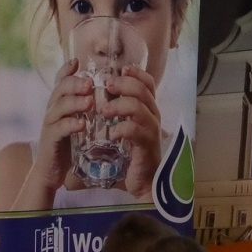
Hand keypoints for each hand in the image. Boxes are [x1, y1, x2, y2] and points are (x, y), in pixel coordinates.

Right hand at [20, 59, 92, 199]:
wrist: (53, 171)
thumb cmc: (69, 145)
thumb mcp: (78, 122)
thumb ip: (87, 109)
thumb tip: (104, 93)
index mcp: (61, 104)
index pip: (61, 83)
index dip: (66, 71)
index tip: (77, 61)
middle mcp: (53, 111)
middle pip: (59, 91)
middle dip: (74, 84)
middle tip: (89, 83)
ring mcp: (50, 125)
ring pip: (58, 108)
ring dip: (74, 103)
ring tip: (90, 101)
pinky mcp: (50, 141)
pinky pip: (58, 130)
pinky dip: (70, 125)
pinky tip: (82, 124)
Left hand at [103, 65, 162, 196]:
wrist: (142, 181)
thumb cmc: (130, 154)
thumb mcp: (124, 128)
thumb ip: (116, 113)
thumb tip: (99, 96)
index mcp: (148, 110)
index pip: (149, 84)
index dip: (137, 73)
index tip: (121, 70)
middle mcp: (153, 117)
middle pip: (144, 91)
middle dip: (123, 84)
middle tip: (106, 86)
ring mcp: (152, 131)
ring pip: (140, 108)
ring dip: (119, 105)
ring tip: (103, 110)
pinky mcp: (147, 146)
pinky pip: (136, 131)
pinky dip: (122, 128)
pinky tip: (112, 133)